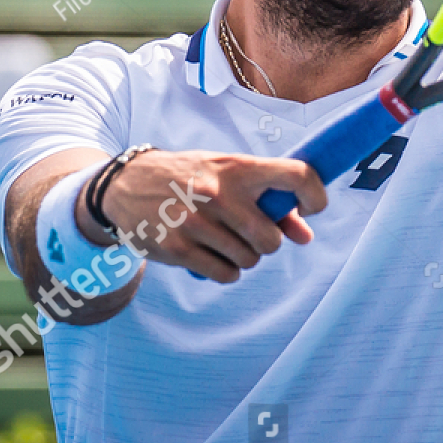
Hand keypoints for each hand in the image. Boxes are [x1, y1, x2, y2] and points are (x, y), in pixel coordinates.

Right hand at [77, 149, 326, 282]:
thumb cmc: (191, 177)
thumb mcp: (228, 175)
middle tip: (251, 233)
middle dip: (267, 243)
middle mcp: (219, 193)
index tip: (308, 208)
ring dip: (244, 258)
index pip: (297, 177)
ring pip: (249, 261)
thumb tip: (305, 237)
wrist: (127, 184)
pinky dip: (225, 271)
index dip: (315, 196)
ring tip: (224, 240)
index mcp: (238, 167)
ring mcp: (197, 222)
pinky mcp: (178, 248)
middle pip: (271, 240)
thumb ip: (270, 201)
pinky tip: (211, 254)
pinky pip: (225, 275)